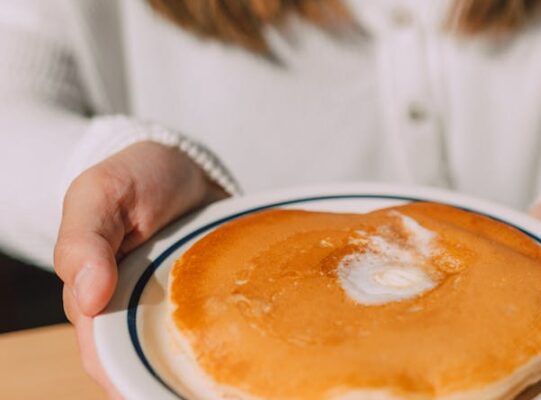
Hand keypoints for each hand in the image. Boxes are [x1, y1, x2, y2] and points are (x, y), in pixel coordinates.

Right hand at [54, 142, 227, 396]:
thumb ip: (85, 241)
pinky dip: (242, 342)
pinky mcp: (214, 303)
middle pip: (151, 365)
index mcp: (97, 302)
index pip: (104, 356)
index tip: (151, 386)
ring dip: (210, 368)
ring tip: (238, 380)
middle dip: (173, 379)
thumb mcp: (99, 195)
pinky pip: (226, 331)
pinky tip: (266, 352)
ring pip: (190, 356)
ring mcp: (178, 311)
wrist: (185, 166)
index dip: (124, 377)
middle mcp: (136, 315)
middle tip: (212, 387)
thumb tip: (90, 299)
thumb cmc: (134, 178)